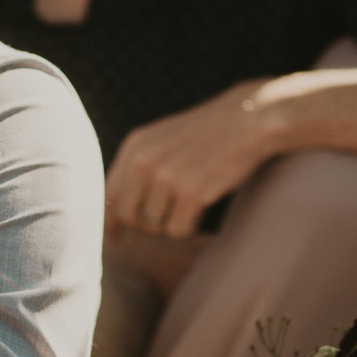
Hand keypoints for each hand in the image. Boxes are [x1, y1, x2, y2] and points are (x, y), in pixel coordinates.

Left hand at [105, 82, 283, 238]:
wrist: (248, 119)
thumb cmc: (206, 135)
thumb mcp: (162, 141)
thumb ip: (137, 169)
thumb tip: (115, 215)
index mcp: (134, 147)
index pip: (109, 195)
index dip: (111, 222)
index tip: (118, 237)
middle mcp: (144, 162)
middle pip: (129, 217)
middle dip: (146, 225)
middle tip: (169, 215)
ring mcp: (167, 177)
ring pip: (155, 226)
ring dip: (173, 221)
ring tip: (192, 199)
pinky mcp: (190, 193)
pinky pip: (178, 230)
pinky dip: (191, 225)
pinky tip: (204, 204)